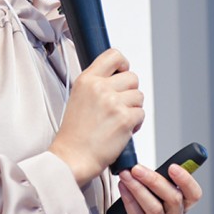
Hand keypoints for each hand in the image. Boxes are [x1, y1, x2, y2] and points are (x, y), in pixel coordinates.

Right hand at [49, 48, 144, 184]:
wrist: (72, 158)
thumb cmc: (74, 134)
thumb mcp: (78, 97)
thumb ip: (97, 84)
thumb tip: (117, 77)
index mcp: (87, 80)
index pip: (114, 55)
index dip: (123, 64)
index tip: (122, 74)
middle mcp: (100, 88)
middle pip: (132, 77)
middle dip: (129, 92)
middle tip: (119, 106)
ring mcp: (113, 103)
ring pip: (139, 96)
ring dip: (133, 109)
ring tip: (118, 120)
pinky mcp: (125, 119)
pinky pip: (141, 114)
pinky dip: (135, 124)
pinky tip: (122, 130)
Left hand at [116, 164, 202, 213]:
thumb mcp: (155, 197)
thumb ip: (156, 184)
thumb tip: (146, 162)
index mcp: (180, 209)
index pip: (193, 194)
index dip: (186, 180)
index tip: (173, 166)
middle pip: (174, 200)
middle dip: (154, 180)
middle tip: (137, 168)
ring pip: (155, 209)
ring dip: (138, 188)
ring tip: (126, 175)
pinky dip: (129, 201)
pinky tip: (123, 188)